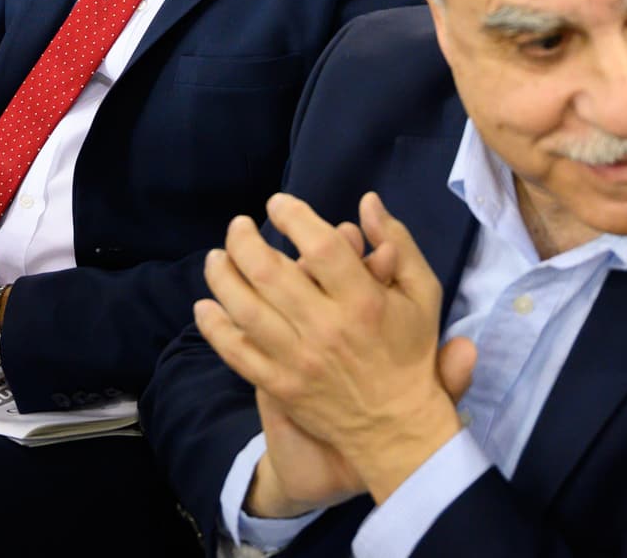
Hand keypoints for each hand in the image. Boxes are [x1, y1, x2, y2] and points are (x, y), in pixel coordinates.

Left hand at [197, 192, 471, 510]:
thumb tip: (367, 201)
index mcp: (363, 301)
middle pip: (269, 273)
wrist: (397, 427)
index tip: (277, 205)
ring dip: (222, 276)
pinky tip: (204, 307)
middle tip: (239, 227)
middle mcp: (326, 328)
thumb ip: (398, 243)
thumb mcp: (422, 293)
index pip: (319, 246)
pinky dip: (215, 328)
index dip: (292, 217)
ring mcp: (298, 360)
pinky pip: (237, 353)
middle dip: (244, 240)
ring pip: (246, 309)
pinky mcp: (280, 386)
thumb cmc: (410, 352)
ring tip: (216, 257)